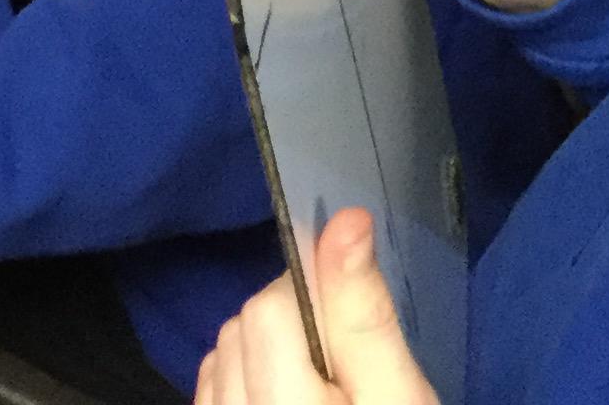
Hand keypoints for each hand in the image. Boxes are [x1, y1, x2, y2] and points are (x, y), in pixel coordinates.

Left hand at [195, 210, 439, 404]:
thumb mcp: (398, 399)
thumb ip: (364, 318)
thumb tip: (343, 221)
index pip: (268, 310)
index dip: (313, 299)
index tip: (351, 329)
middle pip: (239, 331)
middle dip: (289, 328)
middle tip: (344, 374)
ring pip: (221, 359)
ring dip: (261, 357)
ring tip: (317, 396)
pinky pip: (210, 398)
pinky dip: (240, 388)